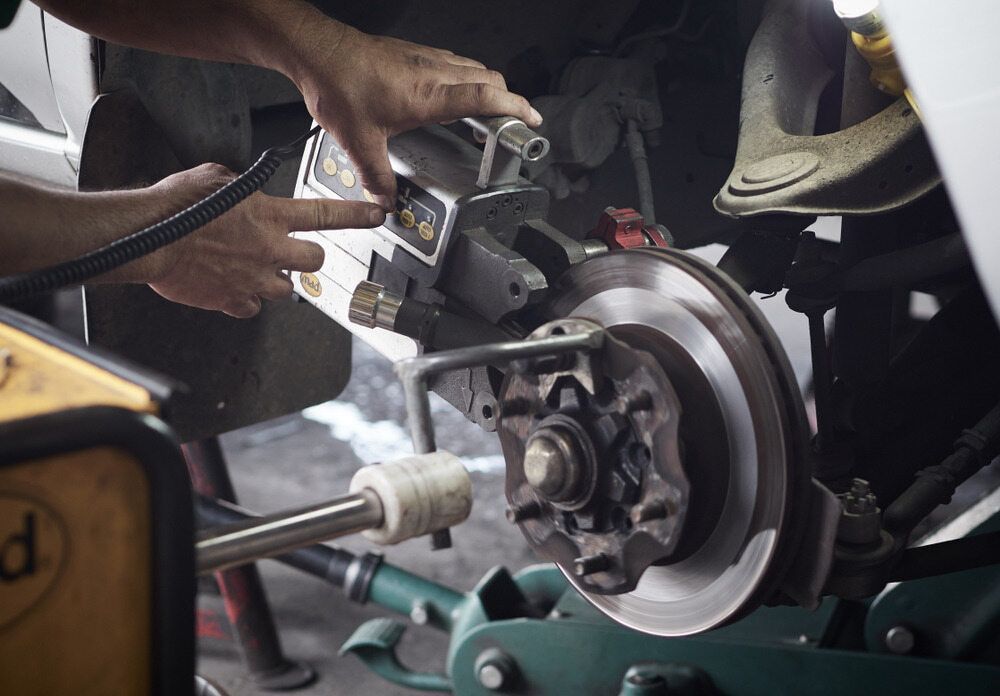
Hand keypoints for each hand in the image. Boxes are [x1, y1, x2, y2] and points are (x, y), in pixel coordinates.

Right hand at [143, 163, 384, 317]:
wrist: (147, 238)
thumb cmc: (173, 206)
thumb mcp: (215, 177)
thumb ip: (240, 186)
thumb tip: (243, 189)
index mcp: (269, 216)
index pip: (325, 214)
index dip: (356, 215)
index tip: (376, 215)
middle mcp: (268, 249)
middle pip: (314, 260)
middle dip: (310, 256)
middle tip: (296, 252)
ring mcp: (253, 278)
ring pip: (287, 288)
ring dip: (277, 279)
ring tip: (257, 268)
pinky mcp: (232, 300)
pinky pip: (251, 307)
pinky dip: (246, 299)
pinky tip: (234, 287)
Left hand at [291, 24, 541, 205]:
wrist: (317, 51)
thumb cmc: (338, 84)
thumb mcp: (358, 141)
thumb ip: (376, 176)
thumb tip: (386, 199)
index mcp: (428, 95)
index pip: (486, 97)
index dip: (514, 108)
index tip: (532, 119)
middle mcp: (432, 72)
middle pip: (488, 79)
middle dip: (507, 100)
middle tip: (512, 123)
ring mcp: (424, 59)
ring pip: (472, 68)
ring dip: (487, 88)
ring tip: (486, 112)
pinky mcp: (413, 54)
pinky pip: (453, 63)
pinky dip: (465, 79)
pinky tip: (450, 95)